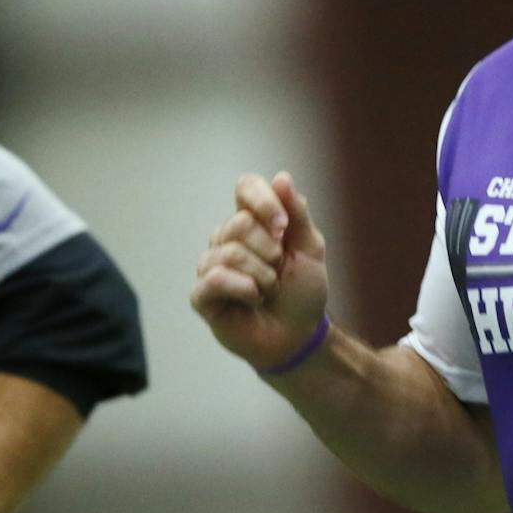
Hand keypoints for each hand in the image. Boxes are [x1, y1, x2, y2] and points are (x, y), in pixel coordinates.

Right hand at [190, 171, 330, 370]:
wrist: (299, 335)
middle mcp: (226, 239)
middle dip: (271, 251)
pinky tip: (253, 300)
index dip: (264, 201)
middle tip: (279, 271)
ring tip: (268, 291)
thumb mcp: (310, 247)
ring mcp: (210, 266)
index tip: (284, 227)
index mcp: (252, 221)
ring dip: (263, 276)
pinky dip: (245, 289)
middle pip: (241, 223)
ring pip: (230, 251)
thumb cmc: (301, 291)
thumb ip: (297, 212)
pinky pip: (216, 277)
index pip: (245, 187)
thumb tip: (281, 177)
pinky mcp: (202, 295)